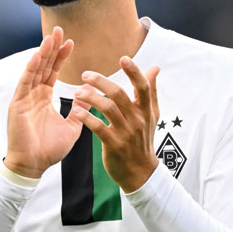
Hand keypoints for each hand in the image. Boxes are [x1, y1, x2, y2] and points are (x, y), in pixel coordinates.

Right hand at [5, 27, 89, 177]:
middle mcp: (34, 95)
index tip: (70, 43)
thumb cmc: (50, 149)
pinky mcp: (17, 104)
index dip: (61, 57)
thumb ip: (79, 109)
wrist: (34, 165)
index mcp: (44, 98)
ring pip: (34, 70)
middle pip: (44, 66)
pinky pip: (25, 83)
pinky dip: (31, 68)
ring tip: (50, 37)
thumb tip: (89, 94)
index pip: (53, 72)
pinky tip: (38, 56)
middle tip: (58, 30)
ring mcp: (25, 98)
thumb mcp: (72, 126)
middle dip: (51, 48)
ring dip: (42, 53)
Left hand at [72, 57, 160, 192]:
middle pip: (119, 94)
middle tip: (85, 74)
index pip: (143, 87)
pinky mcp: (114, 145)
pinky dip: (87, 118)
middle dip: (101, 82)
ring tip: (77, 92)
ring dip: (90, 97)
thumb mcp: (151, 114)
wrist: (141, 173)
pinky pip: (99, 128)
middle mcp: (138, 119)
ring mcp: (126, 133)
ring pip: (108, 108)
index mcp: (146, 109)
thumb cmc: (143, 138)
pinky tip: (77, 112)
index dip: (134, 72)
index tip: (123, 59)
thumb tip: (155, 67)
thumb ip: (150, 90)